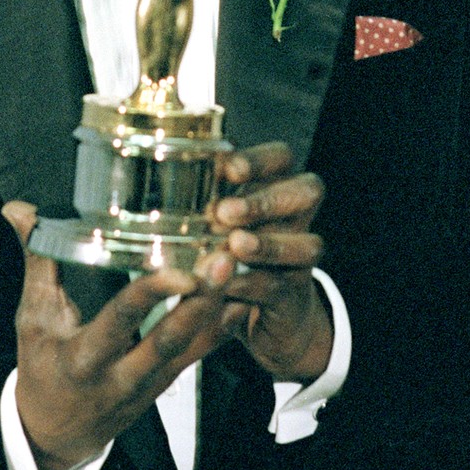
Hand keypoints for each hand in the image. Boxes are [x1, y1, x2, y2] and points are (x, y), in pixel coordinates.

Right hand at [2, 201, 230, 469]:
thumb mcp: (33, 317)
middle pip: (170, 341)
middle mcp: (122, 376)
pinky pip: (200, 355)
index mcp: (85, 357)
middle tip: (223, 261)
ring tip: (237, 266)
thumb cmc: (43, 369)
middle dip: (200, 302)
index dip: (151, 296)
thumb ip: (37, 260)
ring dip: (217, 308)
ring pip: (192, 347)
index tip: (179, 270)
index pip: (121, 322)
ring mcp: (150, 385)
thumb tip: (18, 209)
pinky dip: (222, 325)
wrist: (58, 433)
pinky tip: (244, 294)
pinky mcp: (168, 384)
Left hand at [205, 143, 331, 382]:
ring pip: (307, 244)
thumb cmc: (225, 249)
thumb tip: (161, 174)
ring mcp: (300, 257)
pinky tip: (227, 286)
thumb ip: (201, 197)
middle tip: (225, 212)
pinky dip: (253, 285)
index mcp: (274, 186)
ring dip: (268, 244)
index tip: (227, 170)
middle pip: (308, 192)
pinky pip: (281, 287)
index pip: (281, 158)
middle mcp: (295, 217)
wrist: (260, 312)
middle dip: (266, 200)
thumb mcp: (213, 218)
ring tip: (235, 246)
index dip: (259, 160)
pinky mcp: (293, 295)